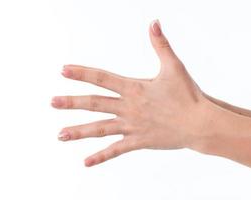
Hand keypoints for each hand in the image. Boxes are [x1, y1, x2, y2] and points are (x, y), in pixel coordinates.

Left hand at [51, 20, 215, 166]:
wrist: (199, 123)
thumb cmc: (188, 94)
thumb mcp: (174, 66)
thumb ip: (161, 45)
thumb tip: (154, 22)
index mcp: (134, 88)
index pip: (102, 78)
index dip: (82, 73)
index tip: (63, 70)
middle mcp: (129, 108)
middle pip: (95, 104)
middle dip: (72, 102)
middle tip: (52, 102)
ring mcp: (132, 126)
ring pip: (100, 129)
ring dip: (79, 131)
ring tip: (60, 135)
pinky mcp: (139, 141)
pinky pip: (116, 150)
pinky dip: (101, 156)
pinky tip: (85, 162)